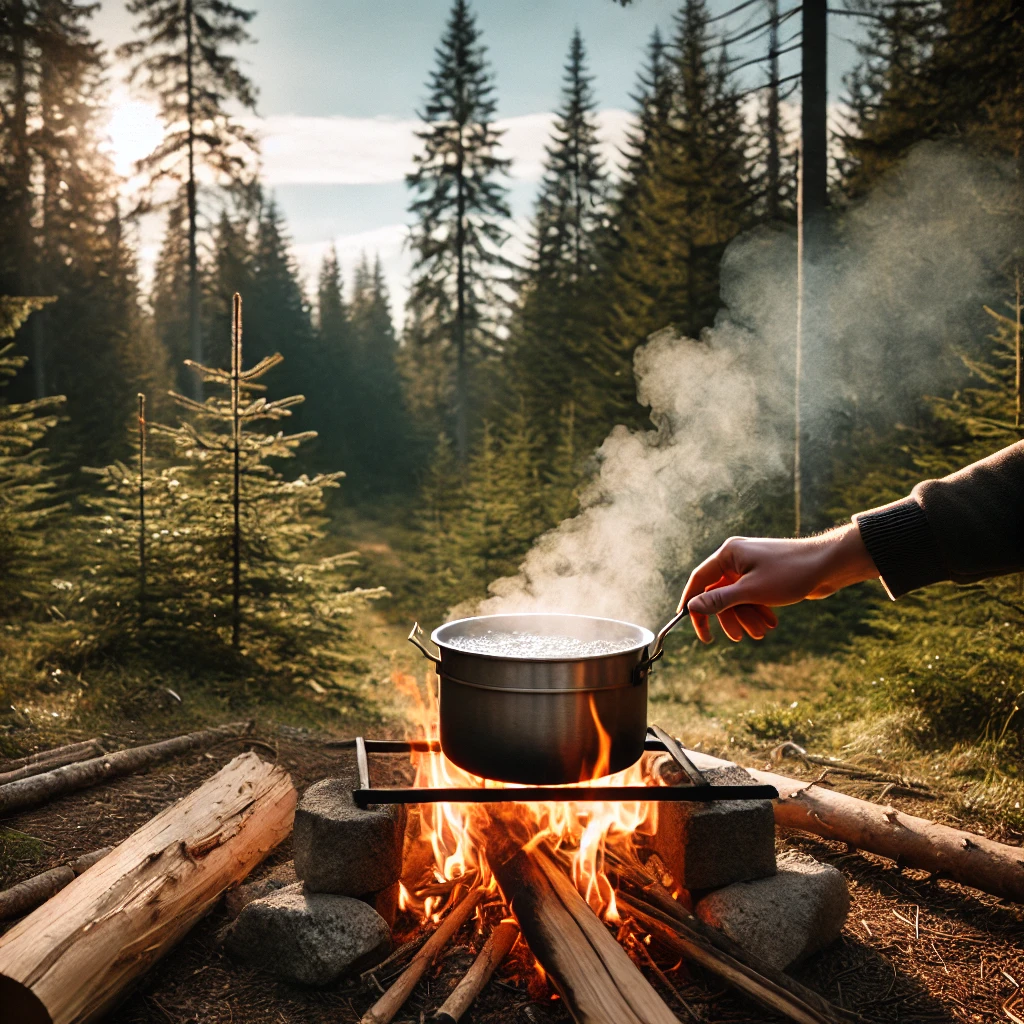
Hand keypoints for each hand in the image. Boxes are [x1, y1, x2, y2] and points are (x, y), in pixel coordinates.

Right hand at [679, 525, 878, 642]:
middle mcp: (736, 558)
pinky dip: (757, 611)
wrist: (828, 564)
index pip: (699, 579)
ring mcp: (750, 566)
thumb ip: (719, 600)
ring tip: (762, 632)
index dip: (691, 601)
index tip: (686, 622)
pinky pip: (751, 596)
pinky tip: (771, 623)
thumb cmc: (790, 574)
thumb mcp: (751, 592)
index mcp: (728, 554)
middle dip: (730, 616)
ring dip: (747, 617)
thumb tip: (692, 607)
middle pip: (718, 592)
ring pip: (737, 597)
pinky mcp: (764, 575)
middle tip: (737, 638)